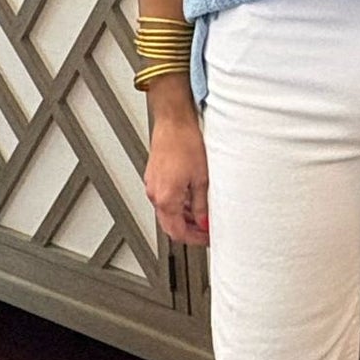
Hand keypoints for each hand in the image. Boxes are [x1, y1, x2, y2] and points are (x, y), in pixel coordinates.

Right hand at [145, 110, 209, 244]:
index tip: (206, 238)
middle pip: (170, 224)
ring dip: (184, 217)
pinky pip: (165, 197)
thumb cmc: (185, 142)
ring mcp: (153, 184)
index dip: (194, 239)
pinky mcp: (155, 176)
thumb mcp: (201, 179)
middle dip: (189, 230)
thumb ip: (202, 205)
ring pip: (167, 211)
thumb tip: (204, 221)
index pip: (177, 232)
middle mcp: (155, 193)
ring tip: (203, 214)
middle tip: (206, 230)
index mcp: (166, 198)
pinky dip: (178, 203)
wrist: (174, 121)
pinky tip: (193, 198)